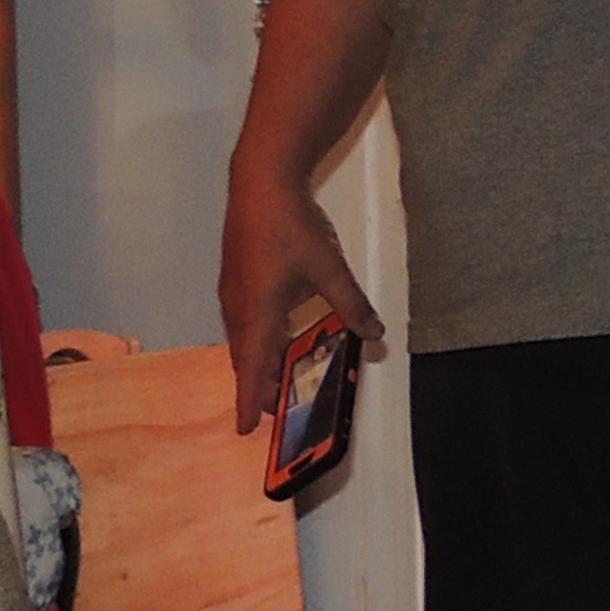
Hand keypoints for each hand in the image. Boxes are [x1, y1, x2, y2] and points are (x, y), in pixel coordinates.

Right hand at [220, 156, 383, 423]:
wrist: (259, 180)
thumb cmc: (290, 225)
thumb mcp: (330, 268)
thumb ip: (352, 303)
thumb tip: (375, 333)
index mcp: (258, 312)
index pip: (252, 369)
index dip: (250, 400)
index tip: (246, 430)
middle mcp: (239, 307)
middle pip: (246, 358)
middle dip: (257, 386)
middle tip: (270, 410)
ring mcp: (234, 290)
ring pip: (244, 338)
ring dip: (258, 361)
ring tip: (274, 378)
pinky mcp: (237, 275)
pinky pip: (244, 320)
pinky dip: (257, 338)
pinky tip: (276, 332)